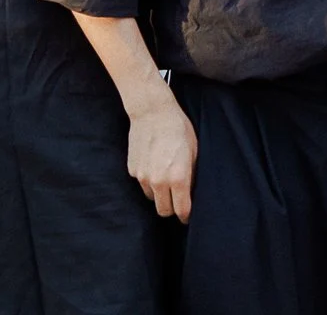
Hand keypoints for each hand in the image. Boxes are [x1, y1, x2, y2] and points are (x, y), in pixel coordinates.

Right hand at [126, 92, 197, 222]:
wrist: (153, 111)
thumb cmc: (179, 128)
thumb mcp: (194, 151)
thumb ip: (192, 176)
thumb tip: (191, 192)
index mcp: (178, 178)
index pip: (181, 210)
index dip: (186, 216)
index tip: (187, 215)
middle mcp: (159, 181)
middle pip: (163, 211)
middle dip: (171, 208)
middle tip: (177, 199)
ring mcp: (143, 177)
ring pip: (151, 197)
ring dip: (159, 193)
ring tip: (165, 177)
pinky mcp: (132, 170)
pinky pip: (141, 183)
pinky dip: (148, 179)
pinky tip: (154, 163)